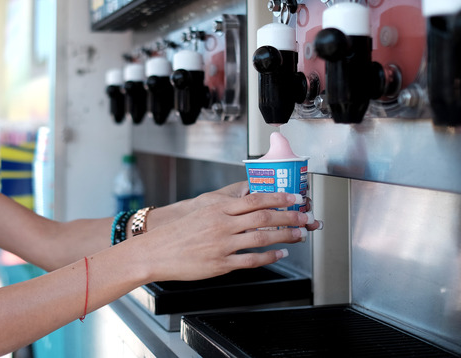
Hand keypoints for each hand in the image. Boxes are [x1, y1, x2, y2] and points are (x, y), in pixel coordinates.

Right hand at [136, 192, 319, 281]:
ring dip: (285, 236)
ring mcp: (222, 245)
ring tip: (298, 235)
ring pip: (262, 237)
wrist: (156, 252)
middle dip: (289, 215)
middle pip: (264, 216)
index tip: (294, 197)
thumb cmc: (177, 233)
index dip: (278, 197)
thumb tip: (249, 204)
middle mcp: (222, 224)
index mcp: (218, 208)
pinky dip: (269, 257)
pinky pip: (251, 260)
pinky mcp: (220, 264)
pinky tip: (279, 254)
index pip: (255, 199)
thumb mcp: (202, 212)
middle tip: (305, 216)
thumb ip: (225, 209)